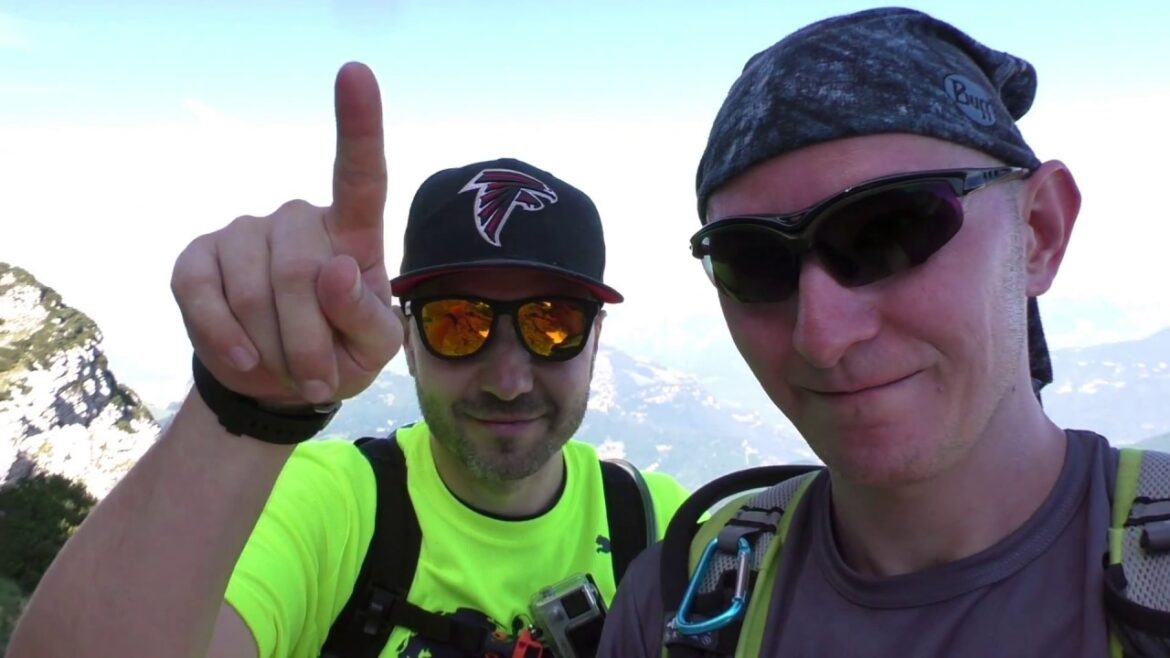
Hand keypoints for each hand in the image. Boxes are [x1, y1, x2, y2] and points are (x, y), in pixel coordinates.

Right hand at [171, 62, 401, 405]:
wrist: (279, 384)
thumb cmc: (340, 354)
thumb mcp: (374, 350)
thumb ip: (367, 317)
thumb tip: (334, 270)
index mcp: (353, 233)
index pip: (360, 175)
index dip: (359, 125)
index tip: (355, 73)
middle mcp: (298, 219)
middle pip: (300, 269)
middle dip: (308, 340)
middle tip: (319, 380)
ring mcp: (243, 232)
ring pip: (251, 289)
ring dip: (271, 347)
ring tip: (286, 369)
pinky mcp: (197, 258)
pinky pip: (201, 296)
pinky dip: (222, 339)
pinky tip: (243, 359)